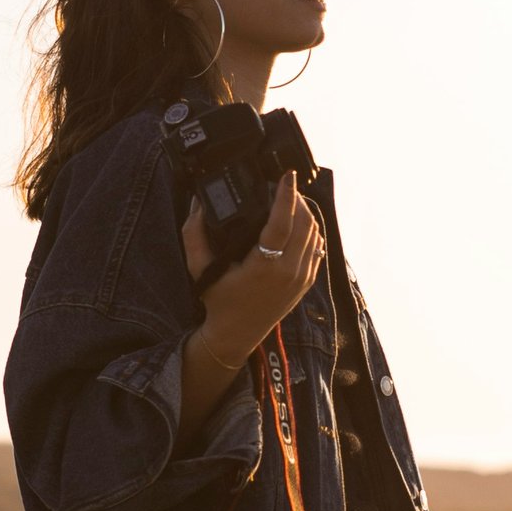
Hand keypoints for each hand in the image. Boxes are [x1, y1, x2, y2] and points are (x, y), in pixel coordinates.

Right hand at [188, 174, 323, 354]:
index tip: (286, 176)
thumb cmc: (218, 300)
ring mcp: (301, 277)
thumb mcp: (200, 269)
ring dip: (306, 212)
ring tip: (291, 199)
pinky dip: (311, 230)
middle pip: (305, 223)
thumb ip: (194, 235)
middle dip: (297, 199)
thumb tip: (197, 205)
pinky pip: (317, 247)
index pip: (282, 222)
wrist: (237, 334)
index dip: (286, 196)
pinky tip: (298, 221)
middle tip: (284, 185)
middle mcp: (289, 272)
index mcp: (265, 267)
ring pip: (315, 233)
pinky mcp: (307, 281)